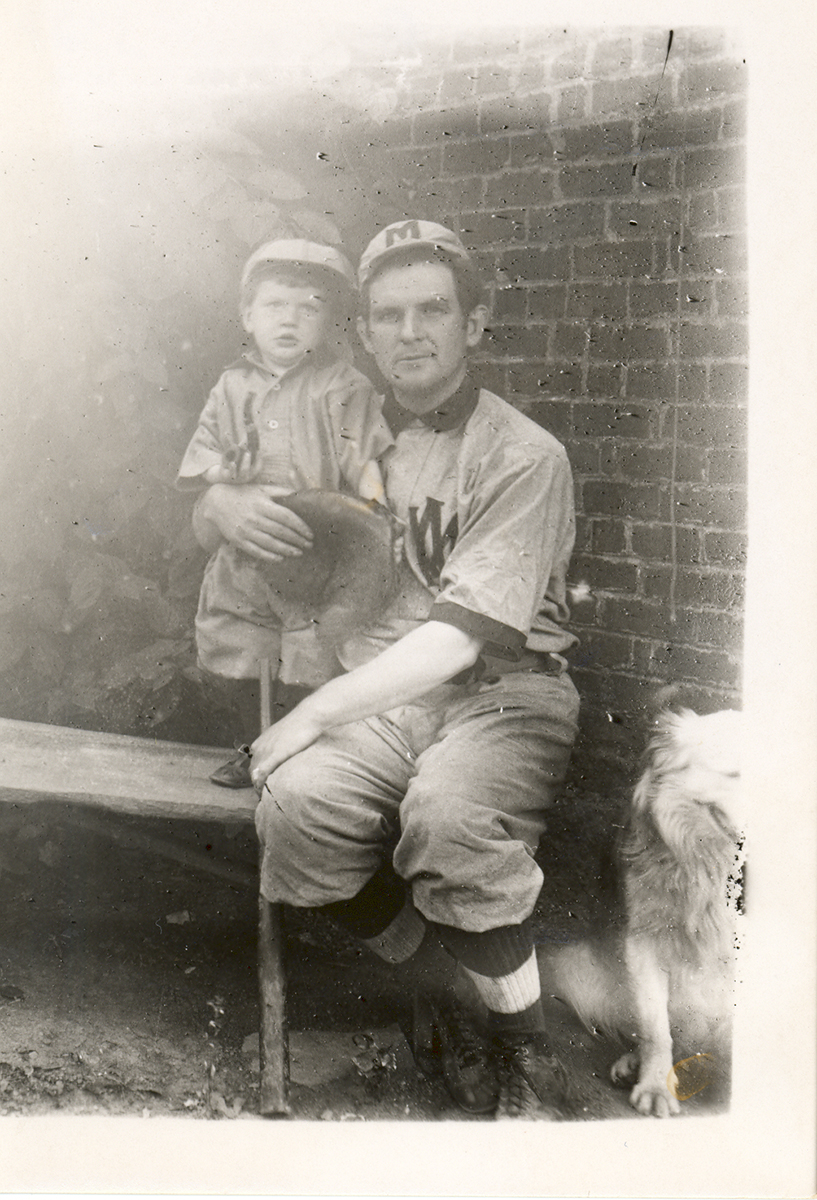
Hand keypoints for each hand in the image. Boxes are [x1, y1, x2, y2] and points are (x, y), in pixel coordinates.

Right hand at [195, 483, 313, 562]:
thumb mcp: (261, 489)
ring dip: (287, 550)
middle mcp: (254, 518)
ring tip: (299, 552)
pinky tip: (281, 558)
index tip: (310, 533)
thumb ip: (280, 491)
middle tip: (309, 545)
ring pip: (270, 543)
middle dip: (297, 539)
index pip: (286, 517)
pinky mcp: (239, 540)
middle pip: (281, 531)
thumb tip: (299, 494)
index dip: (300, 526)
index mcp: (262, 504)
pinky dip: (269, 556)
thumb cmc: (243, 494)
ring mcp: (246, 531)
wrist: (216, 502)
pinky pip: (256, 551)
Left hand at [250, 706, 324, 792]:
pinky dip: (261, 783)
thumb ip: (280, 746)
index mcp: (262, 742)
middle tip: (265, 794)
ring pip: (255, 773)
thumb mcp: (285, 735)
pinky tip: (264, 790)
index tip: (263, 785)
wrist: (309, 716)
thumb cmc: (301, 725)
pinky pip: (263, 772)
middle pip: (252, 770)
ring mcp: (267, 750)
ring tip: (266, 795)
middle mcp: (261, 746)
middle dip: (256, 783)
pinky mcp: (276, 754)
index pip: (253, 763)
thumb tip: (283, 755)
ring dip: (258, 786)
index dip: (257, 776)